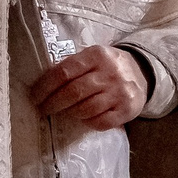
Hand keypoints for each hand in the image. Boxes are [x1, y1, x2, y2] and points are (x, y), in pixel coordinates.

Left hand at [28, 46, 145, 130]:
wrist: (142, 73)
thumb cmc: (108, 66)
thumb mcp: (93, 57)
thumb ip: (73, 66)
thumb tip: (42, 84)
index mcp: (97, 55)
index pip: (64, 72)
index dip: (45, 87)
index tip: (35, 96)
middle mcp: (110, 72)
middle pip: (73, 92)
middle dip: (53, 103)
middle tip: (43, 109)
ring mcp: (120, 92)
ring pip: (86, 108)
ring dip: (69, 113)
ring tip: (63, 113)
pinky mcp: (127, 109)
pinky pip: (101, 122)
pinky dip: (88, 122)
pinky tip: (83, 119)